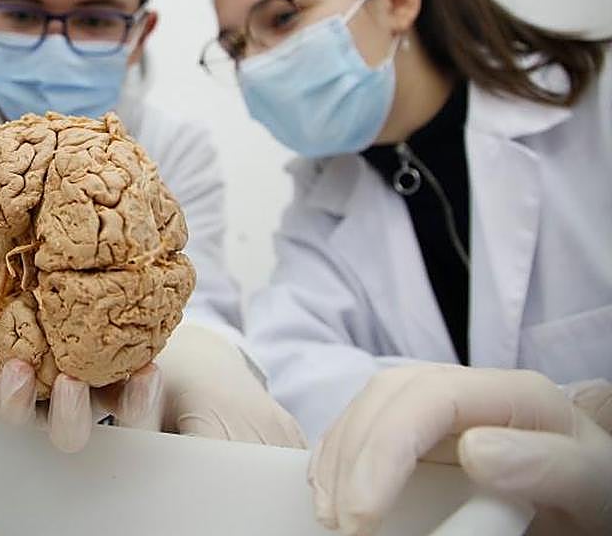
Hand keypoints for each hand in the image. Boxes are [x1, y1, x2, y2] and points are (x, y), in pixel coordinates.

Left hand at [0, 316, 303, 452]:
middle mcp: (81, 419)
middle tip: (70, 386)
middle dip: (65, 418)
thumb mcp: (215, 406)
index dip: (132, 412)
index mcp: (128, 431)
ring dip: (9, 390)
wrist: (127, 316)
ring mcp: (38, 397)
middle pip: (65, 438)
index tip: (144, 376)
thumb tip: (294, 464)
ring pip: (16, 411)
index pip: (129, 436)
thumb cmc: (176, 378)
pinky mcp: (4, 369)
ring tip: (15, 361)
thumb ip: (234, 429)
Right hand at [310, 364, 611, 535]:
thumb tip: (475, 449)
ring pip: (369, 405)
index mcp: (515, 395)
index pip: (426, 398)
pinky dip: (340, 454)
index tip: (363, 515)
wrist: (596, 496)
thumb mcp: (593, 485)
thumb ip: (548, 465)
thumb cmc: (599, 493)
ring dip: (338, 457)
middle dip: (351, 457)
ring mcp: (445, 407)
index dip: (382, 450)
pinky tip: (331, 489)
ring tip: (329, 512)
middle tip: (342, 523)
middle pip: (387, 397)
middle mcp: (471, 391)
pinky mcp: (427, 430)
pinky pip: (368, 423)